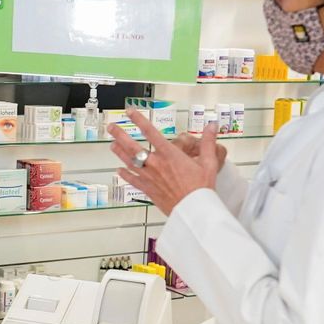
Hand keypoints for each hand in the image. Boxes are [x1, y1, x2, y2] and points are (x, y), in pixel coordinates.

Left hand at [108, 109, 222, 215]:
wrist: (193, 210)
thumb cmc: (201, 189)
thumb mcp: (209, 162)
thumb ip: (208, 142)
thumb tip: (211, 126)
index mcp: (169, 154)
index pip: (151, 132)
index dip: (139, 120)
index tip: (131, 112)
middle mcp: (156, 164)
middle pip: (132, 146)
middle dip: (120, 135)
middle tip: (111, 127)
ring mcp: (150, 177)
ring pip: (129, 161)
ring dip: (119, 152)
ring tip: (112, 144)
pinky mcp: (148, 190)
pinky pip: (132, 180)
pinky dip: (124, 175)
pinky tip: (119, 171)